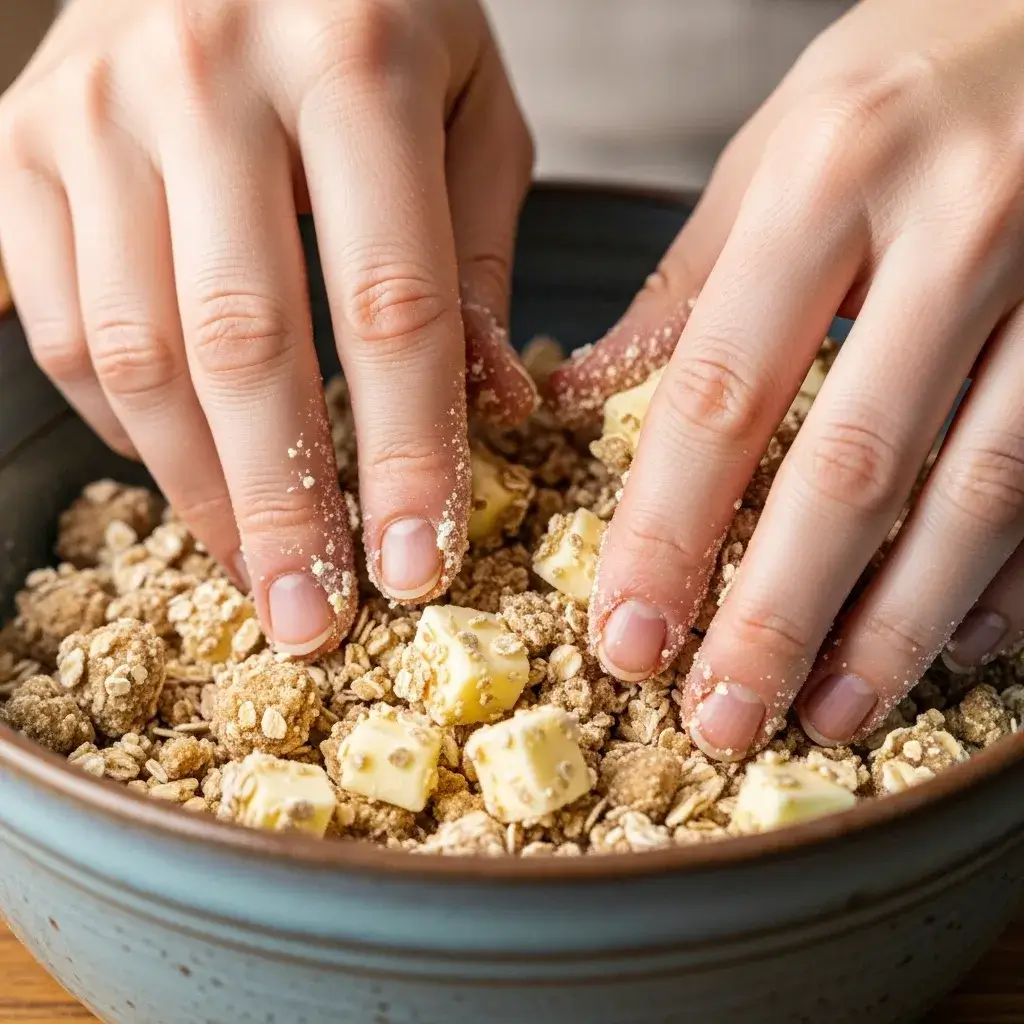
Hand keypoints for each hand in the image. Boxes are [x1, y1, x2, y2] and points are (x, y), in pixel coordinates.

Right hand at [0, 0, 534, 656]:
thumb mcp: (471, 111)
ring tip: (260, 575)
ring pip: (134, 351)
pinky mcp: (16, 145)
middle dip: (284, 507)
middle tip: (317, 623)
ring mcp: (92, 108)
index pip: (390, 304)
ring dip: (201, 490)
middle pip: (245, 345)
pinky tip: (186, 465)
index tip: (417, 568)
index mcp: (354, 57)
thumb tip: (489, 410)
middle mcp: (205, 74)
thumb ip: (478, 259)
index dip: (405, 454)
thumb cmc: (381, 16)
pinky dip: (122, 422)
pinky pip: (58, 325)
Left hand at [549, 0, 1023, 757]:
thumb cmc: (916, 71)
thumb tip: (591, 399)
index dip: (669, 534)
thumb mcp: (784, 145)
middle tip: (722, 718)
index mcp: (833, 173)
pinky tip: (953, 642)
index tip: (629, 637)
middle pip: (850, 469)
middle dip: (778, 616)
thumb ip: (690, 282)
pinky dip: (1006, 576)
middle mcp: (959, 227)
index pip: (723, 392)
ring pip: (977, 496)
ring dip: (895, 626)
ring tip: (828, 712)